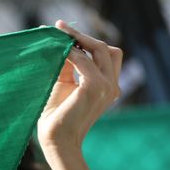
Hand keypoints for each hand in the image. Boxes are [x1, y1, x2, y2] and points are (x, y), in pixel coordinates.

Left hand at [37, 21, 121, 157]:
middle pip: (108, 49)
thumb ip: (68, 66)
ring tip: (57, 34)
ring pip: (99, 50)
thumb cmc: (57, 117)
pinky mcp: (95, 88)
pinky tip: (58, 50)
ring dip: (76, 39)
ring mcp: (107, 87)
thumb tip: (63, 44)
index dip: (88, 42)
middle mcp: (112, 86)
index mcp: (109, 86)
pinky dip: (71, 53)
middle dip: (84, 37)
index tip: (66, 32)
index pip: (106, 55)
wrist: (57, 141)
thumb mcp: (64, 85)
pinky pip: (84, 61)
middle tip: (60, 28)